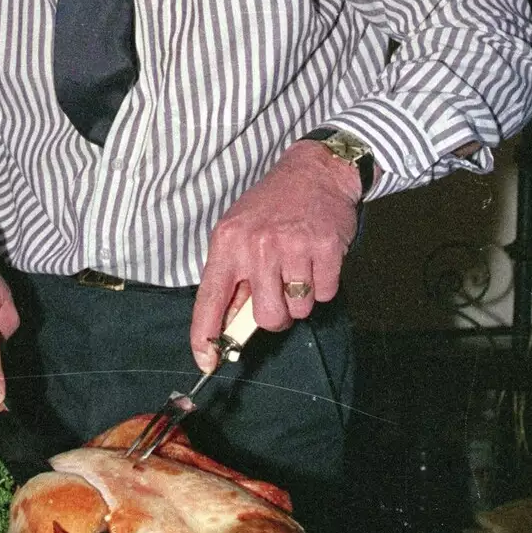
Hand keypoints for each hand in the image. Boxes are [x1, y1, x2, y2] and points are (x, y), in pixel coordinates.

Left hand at [190, 141, 362, 370]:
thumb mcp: (238, 232)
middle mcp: (257, 246)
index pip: (210, 300)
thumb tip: (229, 326)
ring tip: (299, 267)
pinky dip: (323, 285)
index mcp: (228, 243)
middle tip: (280, 293)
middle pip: (267, 317)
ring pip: (298, 310)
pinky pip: (324, 294)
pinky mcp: (325, 248)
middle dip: (276, 315)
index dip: (206, 336)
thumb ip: (232, 277)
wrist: (314, 171)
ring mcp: (292, 247)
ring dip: (301, 299)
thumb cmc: (271, 206)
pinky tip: (317, 259)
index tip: (206, 361)